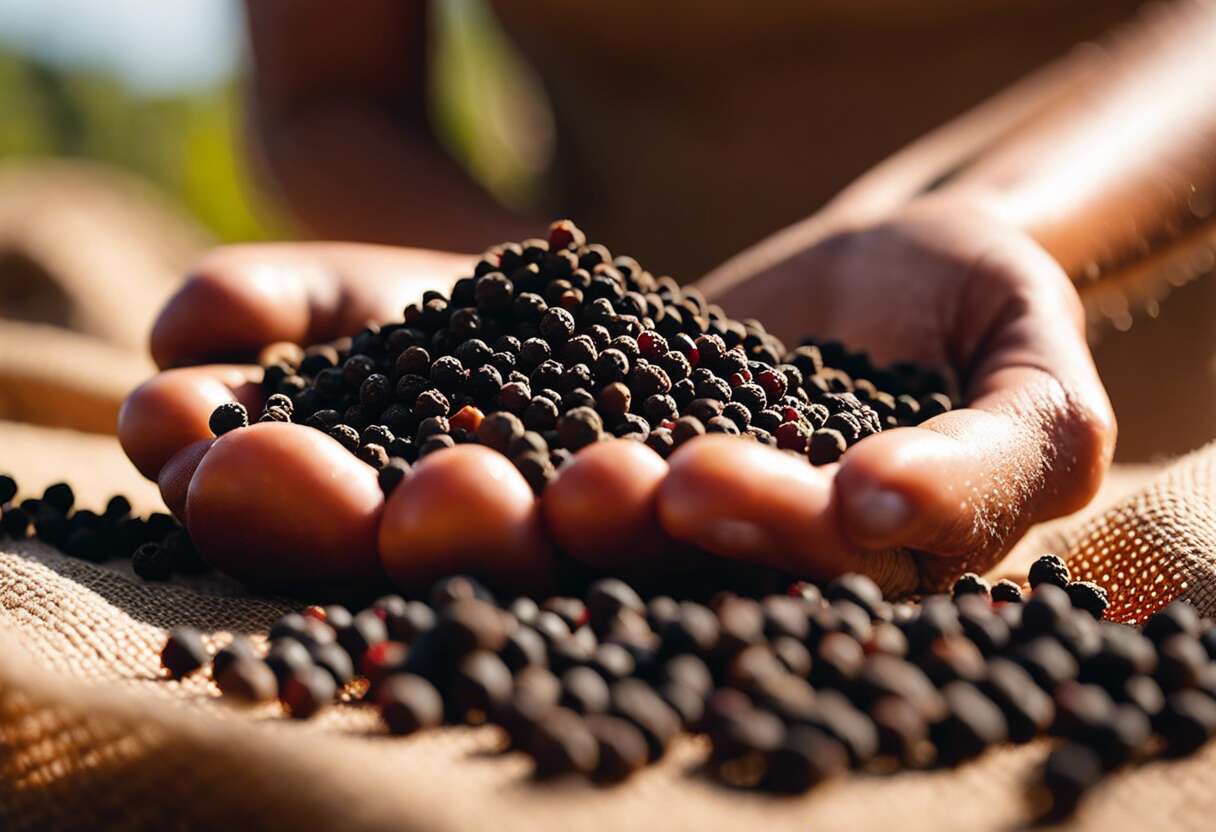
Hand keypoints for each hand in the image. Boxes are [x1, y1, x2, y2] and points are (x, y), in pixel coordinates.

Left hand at [119, 196, 1113, 597]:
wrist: (885, 266)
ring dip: (305, 485)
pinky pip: (361, 385)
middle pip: (522, 574)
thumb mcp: (1032, 390)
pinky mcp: (477, 385)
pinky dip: (281, 355)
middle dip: (449, 543)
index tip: (655, 482)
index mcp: (751, 582)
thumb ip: (995, 465)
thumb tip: (875, 518)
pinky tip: (198, 333)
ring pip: (400, 500)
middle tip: (407, 502)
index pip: (702, 592)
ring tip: (203, 444)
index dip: (678, 545)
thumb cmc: (975, 328)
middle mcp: (631, 551)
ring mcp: (539, 467)